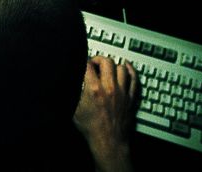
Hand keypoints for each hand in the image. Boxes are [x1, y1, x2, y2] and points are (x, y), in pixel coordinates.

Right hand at [73, 56, 137, 171]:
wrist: (108, 141)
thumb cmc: (91, 128)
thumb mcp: (74, 109)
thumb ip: (73, 92)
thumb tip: (67, 81)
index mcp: (93, 89)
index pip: (88, 65)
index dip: (84, 61)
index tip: (82, 63)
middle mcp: (109, 88)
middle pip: (107, 61)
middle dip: (99, 59)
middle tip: (95, 63)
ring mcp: (122, 92)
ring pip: (121, 68)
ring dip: (113, 65)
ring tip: (108, 67)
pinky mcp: (130, 98)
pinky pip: (134, 79)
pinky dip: (130, 71)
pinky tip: (126, 67)